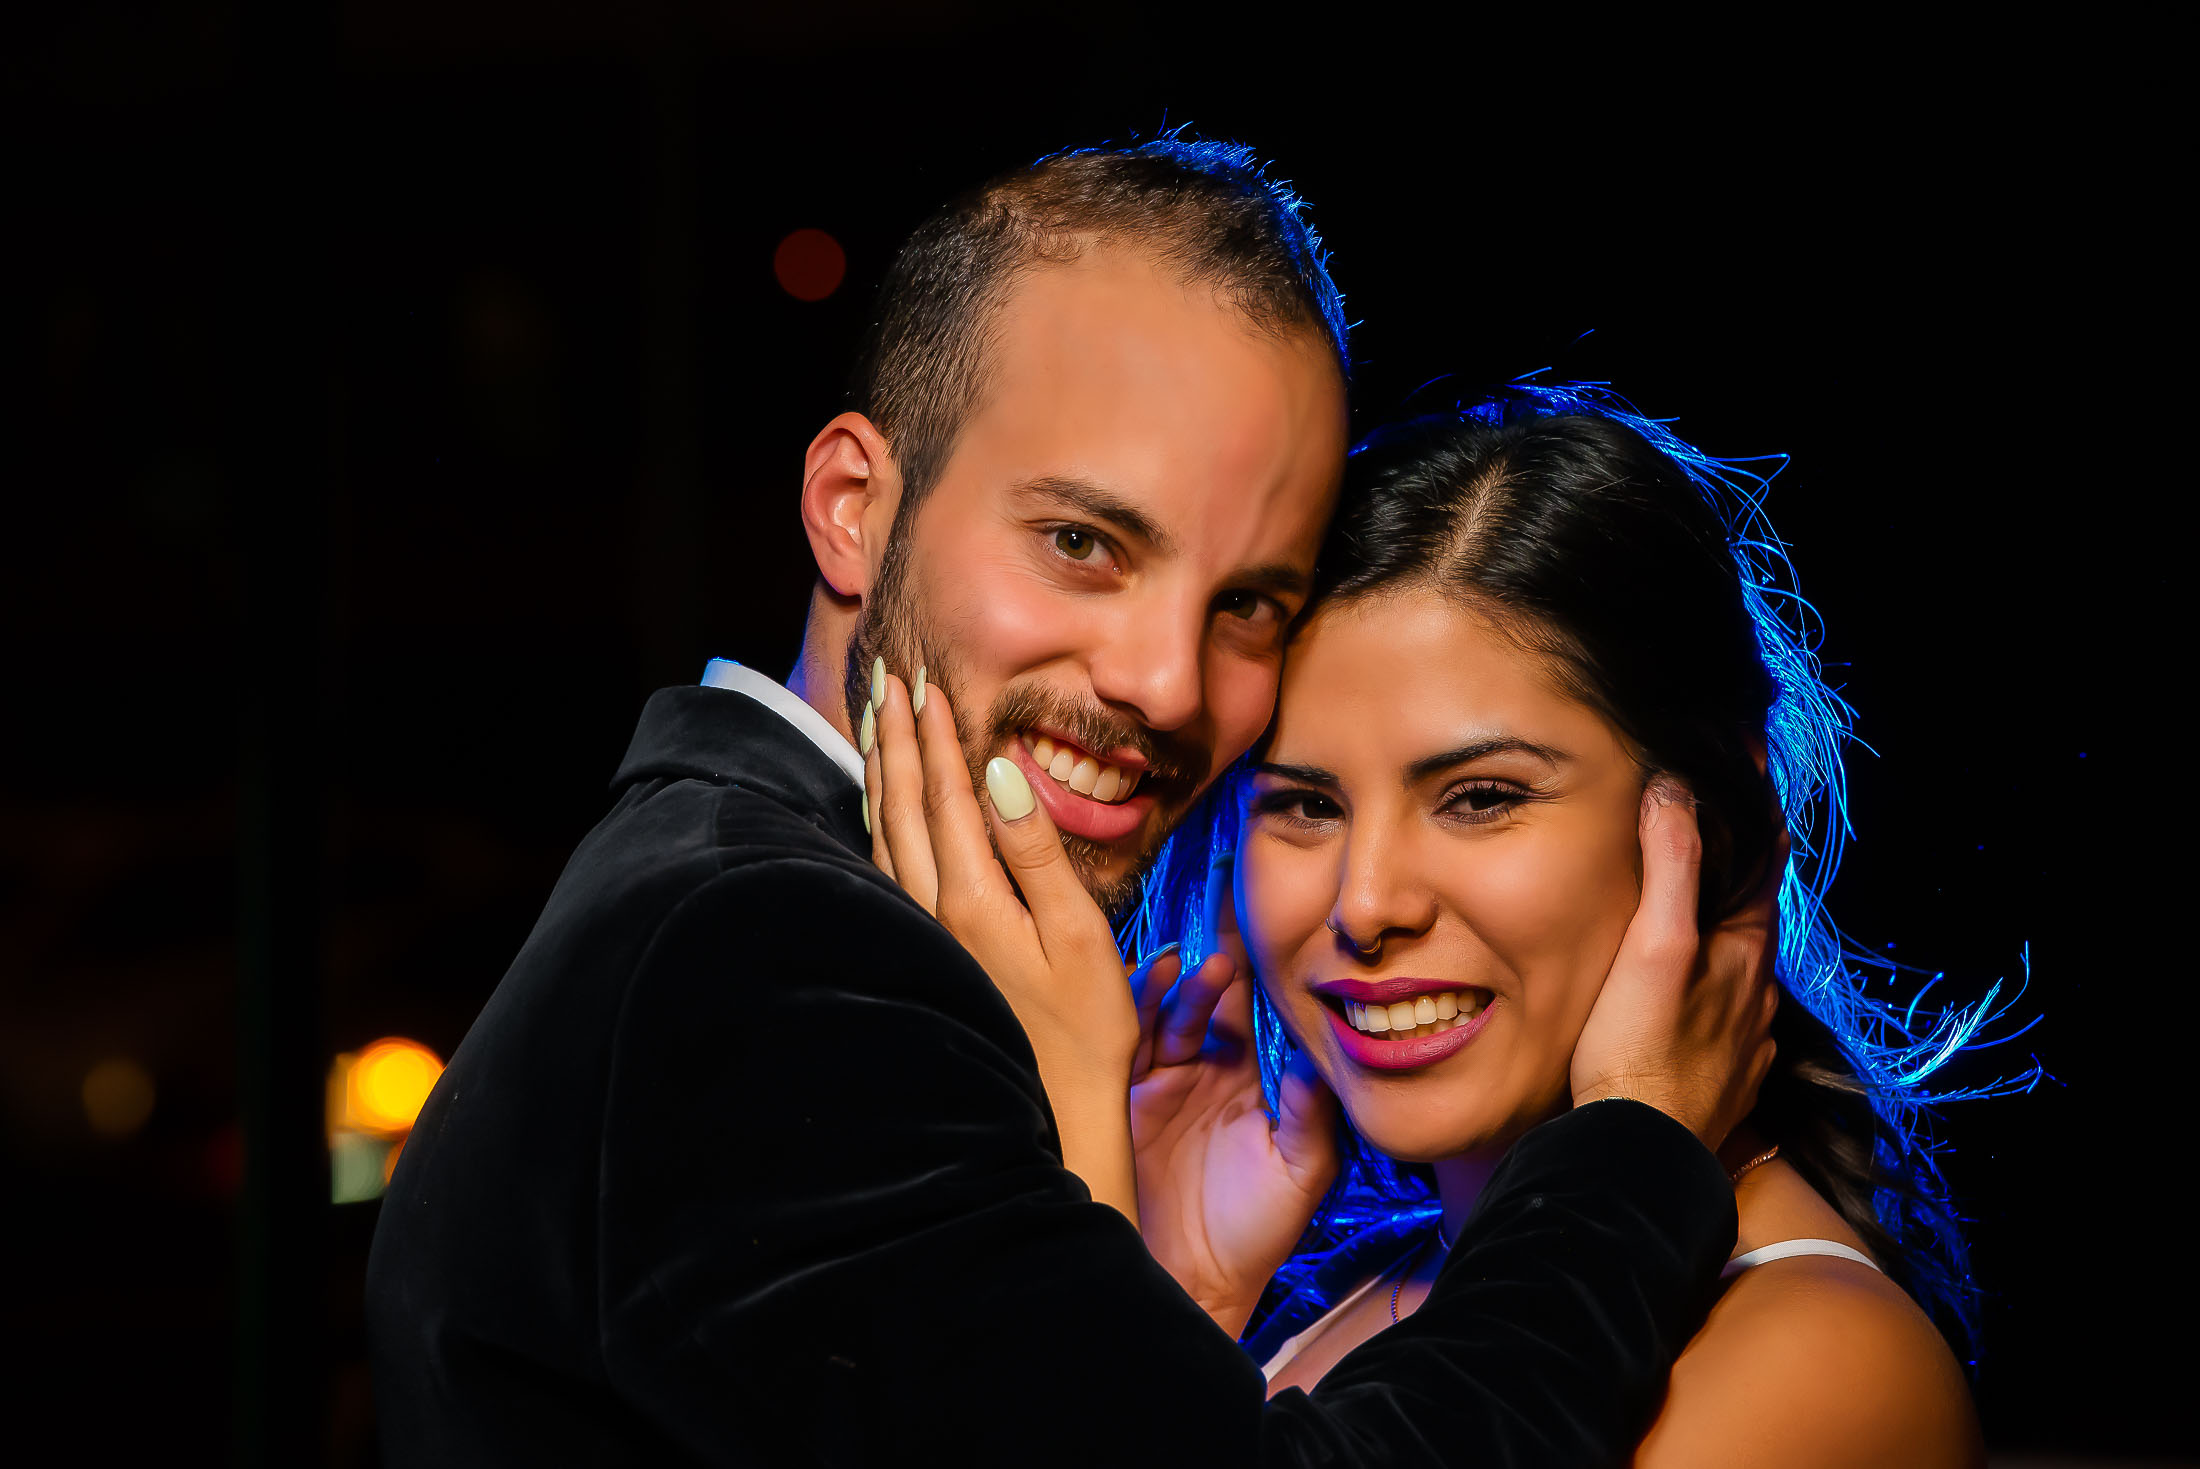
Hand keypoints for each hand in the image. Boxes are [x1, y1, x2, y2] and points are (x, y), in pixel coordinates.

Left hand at [862, 665, 1140, 1216]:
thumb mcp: (1078, 936)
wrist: (1051, 1117)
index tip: (925, 676)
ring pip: (883, 832)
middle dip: (896, 733)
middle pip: (902, 802)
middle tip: (888, 674)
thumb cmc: (1084, 1031)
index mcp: (972, 898)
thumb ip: (1035, 851)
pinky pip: (883, 864)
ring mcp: (918, 933)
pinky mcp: (918, 952)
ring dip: (879, 769)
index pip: (946, 792)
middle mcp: (930, 910)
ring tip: (874, 718)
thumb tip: (999, 772)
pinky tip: (878, 805)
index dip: (935, 731)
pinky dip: (878, 816)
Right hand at [1125, 858, 1338, 1337]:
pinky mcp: (1129, 1092)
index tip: (1282, 927)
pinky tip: (1157, 975)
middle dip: (1228, 957)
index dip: (1271, 972)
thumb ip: (1310, 1112)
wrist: (1193, 1281)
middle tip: (1237, 918)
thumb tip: (1316, 1054)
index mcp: (1259, 1080)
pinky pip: (1133, 1038)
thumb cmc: (1256, 1231)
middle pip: (1220, 1000)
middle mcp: (1213, 1068)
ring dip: (1191, 983)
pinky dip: (1142, 1004)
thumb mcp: (1300, 1171)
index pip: (1266, 1012)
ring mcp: (1169, 1078)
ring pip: (1178, 1012)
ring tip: (1208, 963)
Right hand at [1570, 780, 1781, 1149]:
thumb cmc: (1637, 1052)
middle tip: (1711, 828)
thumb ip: (1672, 869)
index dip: (1758, 808)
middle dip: (1737, 869)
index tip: (1753, 759)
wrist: (1639, 1155)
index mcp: (1745, 953)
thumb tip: (1676, 792)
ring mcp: (1745, 1038)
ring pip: (1742, 967)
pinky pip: (1728, 1014)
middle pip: (1754, 913)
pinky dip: (1714, 986)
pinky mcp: (1726, 1076)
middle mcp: (1757, 992)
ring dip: (1724, 931)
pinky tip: (1690, 995)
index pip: (1765, 861)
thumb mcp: (1653, 947)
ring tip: (1693, 909)